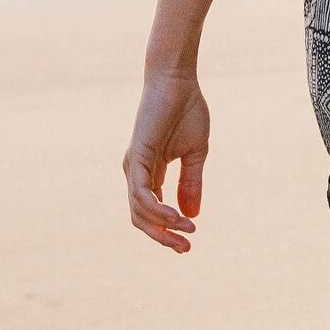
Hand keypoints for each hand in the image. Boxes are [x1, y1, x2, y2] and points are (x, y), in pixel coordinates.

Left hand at [124, 68, 209, 252]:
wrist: (178, 81)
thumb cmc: (187, 111)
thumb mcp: (195, 154)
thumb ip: (191, 183)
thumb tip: (192, 215)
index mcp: (149, 172)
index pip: (152, 211)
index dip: (169, 229)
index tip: (190, 240)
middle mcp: (136, 173)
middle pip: (141, 218)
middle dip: (162, 237)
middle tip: (185, 248)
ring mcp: (134, 166)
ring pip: (139, 211)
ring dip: (163, 226)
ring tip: (188, 229)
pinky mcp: (136, 157)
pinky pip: (141, 194)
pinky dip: (158, 209)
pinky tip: (177, 216)